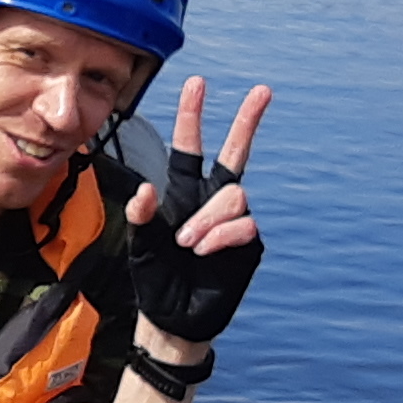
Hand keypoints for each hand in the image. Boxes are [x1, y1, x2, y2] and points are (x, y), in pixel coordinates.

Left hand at [123, 76, 267, 346]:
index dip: (193, 117)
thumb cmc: (155, 278)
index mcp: (184, 193)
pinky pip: (242, 225)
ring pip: (233, 195)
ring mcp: (234, 221)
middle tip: (263, 90)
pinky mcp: (249, 243)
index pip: (190, 148)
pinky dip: (221, 237)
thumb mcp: (140, 244)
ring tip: (188, 243)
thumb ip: (141, 215)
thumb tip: (146, 189)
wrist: (174, 318)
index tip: (197, 83)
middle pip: (236, 154)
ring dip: (208, 218)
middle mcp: (212, 201)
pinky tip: (205, 252)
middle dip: (248, 121)